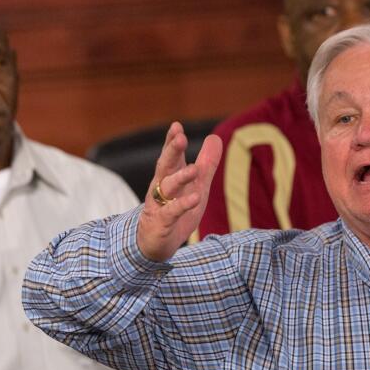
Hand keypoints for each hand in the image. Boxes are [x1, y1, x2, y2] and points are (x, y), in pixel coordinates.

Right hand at [137, 121, 221, 260]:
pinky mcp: (162, 223)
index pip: (170, 156)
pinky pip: (172, 213)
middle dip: (171, 152)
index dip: (172, 141)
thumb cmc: (176, 211)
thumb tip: (215, 137)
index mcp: (170, 177)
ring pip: (167, 188)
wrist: (155, 244)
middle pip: (165, 167)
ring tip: (193, 169)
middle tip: (180, 137)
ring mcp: (159, 205)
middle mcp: (161, 188)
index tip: (176, 126)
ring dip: (180, 178)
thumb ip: (206, 164)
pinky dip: (182, 205)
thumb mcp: (196, 186)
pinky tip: (195, 198)